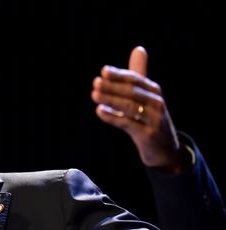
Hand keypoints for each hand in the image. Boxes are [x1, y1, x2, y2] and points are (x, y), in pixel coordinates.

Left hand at [91, 46, 185, 171]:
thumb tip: (138, 48)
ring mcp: (154, 119)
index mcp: (154, 91)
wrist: (165, 150)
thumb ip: (139, 74)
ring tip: (94, 95)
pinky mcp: (148, 135)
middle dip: (113, 86)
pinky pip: (128, 124)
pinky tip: (100, 112)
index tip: (103, 71)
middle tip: (95, 82)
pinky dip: (113, 117)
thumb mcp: (146, 96)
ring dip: (111, 100)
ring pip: (129, 107)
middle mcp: (156, 103)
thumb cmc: (150, 118)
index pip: (136, 80)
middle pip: (132, 92)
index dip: (119, 75)